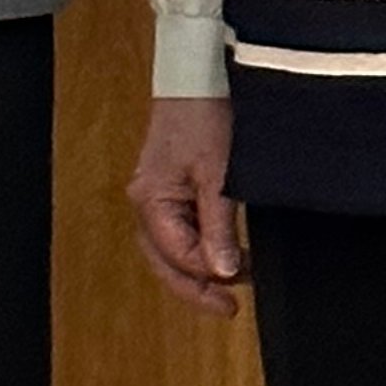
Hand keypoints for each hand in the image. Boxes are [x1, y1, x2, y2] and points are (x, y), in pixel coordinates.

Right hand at [127, 97, 246, 315]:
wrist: (199, 77)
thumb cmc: (205, 117)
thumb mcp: (220, 177)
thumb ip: (219, 228)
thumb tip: (222, 272)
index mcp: (151, 201)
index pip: (177, 256)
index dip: (208, 276)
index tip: (239, 288)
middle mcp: (146, 202)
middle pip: (164, 261)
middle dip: (195, 287)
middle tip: (229, 308)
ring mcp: (155, 196)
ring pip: (169, 250)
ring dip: (197, 270)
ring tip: (231, 286)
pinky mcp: (169, 188)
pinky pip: (178, 231)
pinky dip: (198, 248)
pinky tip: (220, 255)